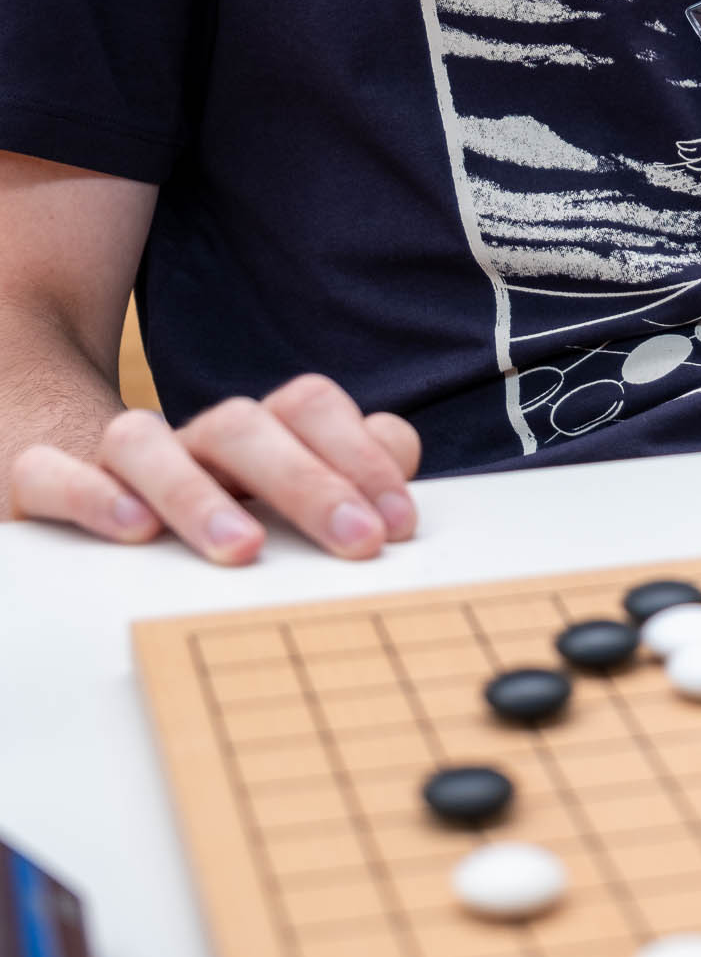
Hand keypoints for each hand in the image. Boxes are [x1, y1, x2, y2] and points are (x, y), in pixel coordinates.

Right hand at [9, 374, 420, 563]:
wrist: (75, 484)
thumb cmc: (206, 507)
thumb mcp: (277, 496)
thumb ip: (344, 469)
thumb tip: (399, 449)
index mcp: (251, 433)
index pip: (309, 408)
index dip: (360, 456)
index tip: (397, 524)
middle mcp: (186, 438)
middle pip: (243, 424)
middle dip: (307, 480)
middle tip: (356, 540)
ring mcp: (114, 460)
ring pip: (143, 440)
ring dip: (195, 491)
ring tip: (242, 548)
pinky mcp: (44, 484)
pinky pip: (51, 472)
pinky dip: (89, 494)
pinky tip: (133, 531)